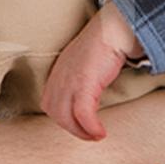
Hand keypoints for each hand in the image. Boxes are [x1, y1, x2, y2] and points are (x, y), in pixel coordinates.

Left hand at [40, 0, 143, 139]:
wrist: (115, 28)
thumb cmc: (106, 41)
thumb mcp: (86, 60)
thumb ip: (81, 75)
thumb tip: (90, 91)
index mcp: (59, 70)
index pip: (50, 102)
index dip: (63, 117)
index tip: (79, 124)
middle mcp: (60, 75)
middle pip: (55, 112)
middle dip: (72, 128)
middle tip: (89, 135)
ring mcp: (70, 79)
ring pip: (66, 117)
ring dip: (81, 131)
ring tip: (95, 135)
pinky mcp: (84, 83)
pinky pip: (83, 114)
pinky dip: (91, 127)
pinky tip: (101, 132)